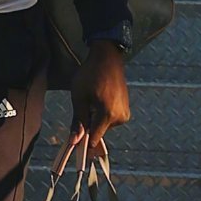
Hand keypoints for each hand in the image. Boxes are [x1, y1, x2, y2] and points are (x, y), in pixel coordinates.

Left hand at [68, 40, 129, 158]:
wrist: (107, 58)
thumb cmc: (90, 74)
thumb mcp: (79, 97)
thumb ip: (78, 120)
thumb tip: (74, 141)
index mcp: (108, 114)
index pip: (94, 139)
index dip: (82, 142)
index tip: (74, 142)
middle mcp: (120, 117)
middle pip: (98, 132)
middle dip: (88, 125)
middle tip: (84, 105)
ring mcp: (125, 113)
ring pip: (103, 126)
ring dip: (95, 118)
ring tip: (93, 98)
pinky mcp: (126, 109)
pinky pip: (110, 119)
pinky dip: (102, 114)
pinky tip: (99, 98)